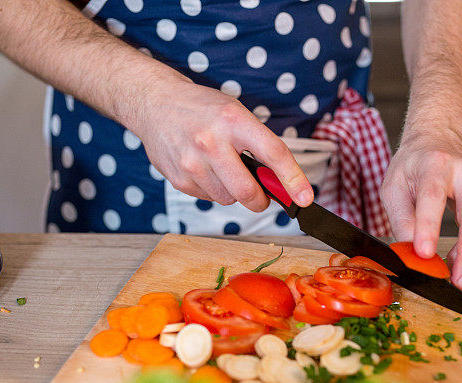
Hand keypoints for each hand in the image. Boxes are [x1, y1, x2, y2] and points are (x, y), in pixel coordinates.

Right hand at [132, 76, 313, 210]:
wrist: (155, 103)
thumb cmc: (203, 109)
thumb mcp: (235, 114)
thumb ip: (259, 145)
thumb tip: (281, 183)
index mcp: (233, 120)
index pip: (273, 153)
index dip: (293, 179)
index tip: (305, 198)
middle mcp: (211, 141)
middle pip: (248, 191)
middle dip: (261, 200)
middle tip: (262, 196)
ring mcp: (192, 162)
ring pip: (228, 198)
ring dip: (233, 192)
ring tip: (222, 168)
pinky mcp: (179, 179)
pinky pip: (209, 199)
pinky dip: (214, 190)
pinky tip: (203, 169)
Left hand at [380, 143, 461, 290]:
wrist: (437, 141)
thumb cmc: (412, 166)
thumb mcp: (394, 187)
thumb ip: (402, 220)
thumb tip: (411, 253)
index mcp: (435, 164)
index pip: (432, 197)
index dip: (429, 227)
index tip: (424, 253)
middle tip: (458, 279)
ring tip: (460, 281)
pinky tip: (459, 267)